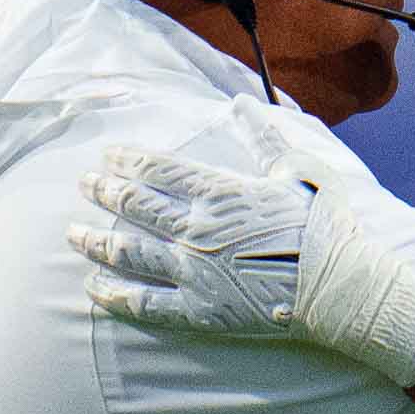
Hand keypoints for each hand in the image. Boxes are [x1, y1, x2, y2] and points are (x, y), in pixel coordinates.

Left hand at [66, 114, 414, 386]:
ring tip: (73, 234)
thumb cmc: (326, 226)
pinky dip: (115, 295)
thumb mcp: (301, 170)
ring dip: (96, 241)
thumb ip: (265, 137)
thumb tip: (241, 103)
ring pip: (130, 252)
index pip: (159, 170)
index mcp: (220, 193)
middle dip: (104, 192)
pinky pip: (146, 304)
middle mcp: (197, 229)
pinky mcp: (200, 311)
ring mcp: (194, 272)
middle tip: (83, 185)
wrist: (341, 287)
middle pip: (135, 206)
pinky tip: (94, 287)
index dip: (128, 160)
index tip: (107, 156)